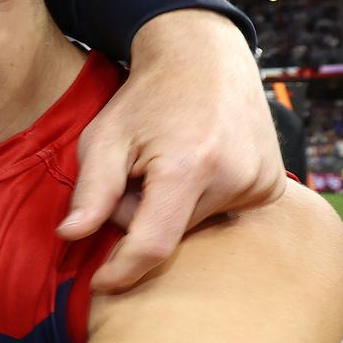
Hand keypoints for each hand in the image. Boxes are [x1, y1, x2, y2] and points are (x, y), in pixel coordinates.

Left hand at [57, 9, 284, 291]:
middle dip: (142, 216)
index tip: (101, 284)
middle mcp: (233, 177)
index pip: (153, 245)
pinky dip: (200, 201)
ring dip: (172, 208)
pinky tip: (197, 164)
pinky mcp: (274, 185)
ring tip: (170, 162)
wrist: (204, 57)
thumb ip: (90, 190)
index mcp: (187, 166)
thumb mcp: (105, 136)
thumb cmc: (147, 97)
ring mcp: (261, 182)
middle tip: (138, 172)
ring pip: (196, 226)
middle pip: (172, 233)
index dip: (123, 270)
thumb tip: (69, 236)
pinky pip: (223, 214)